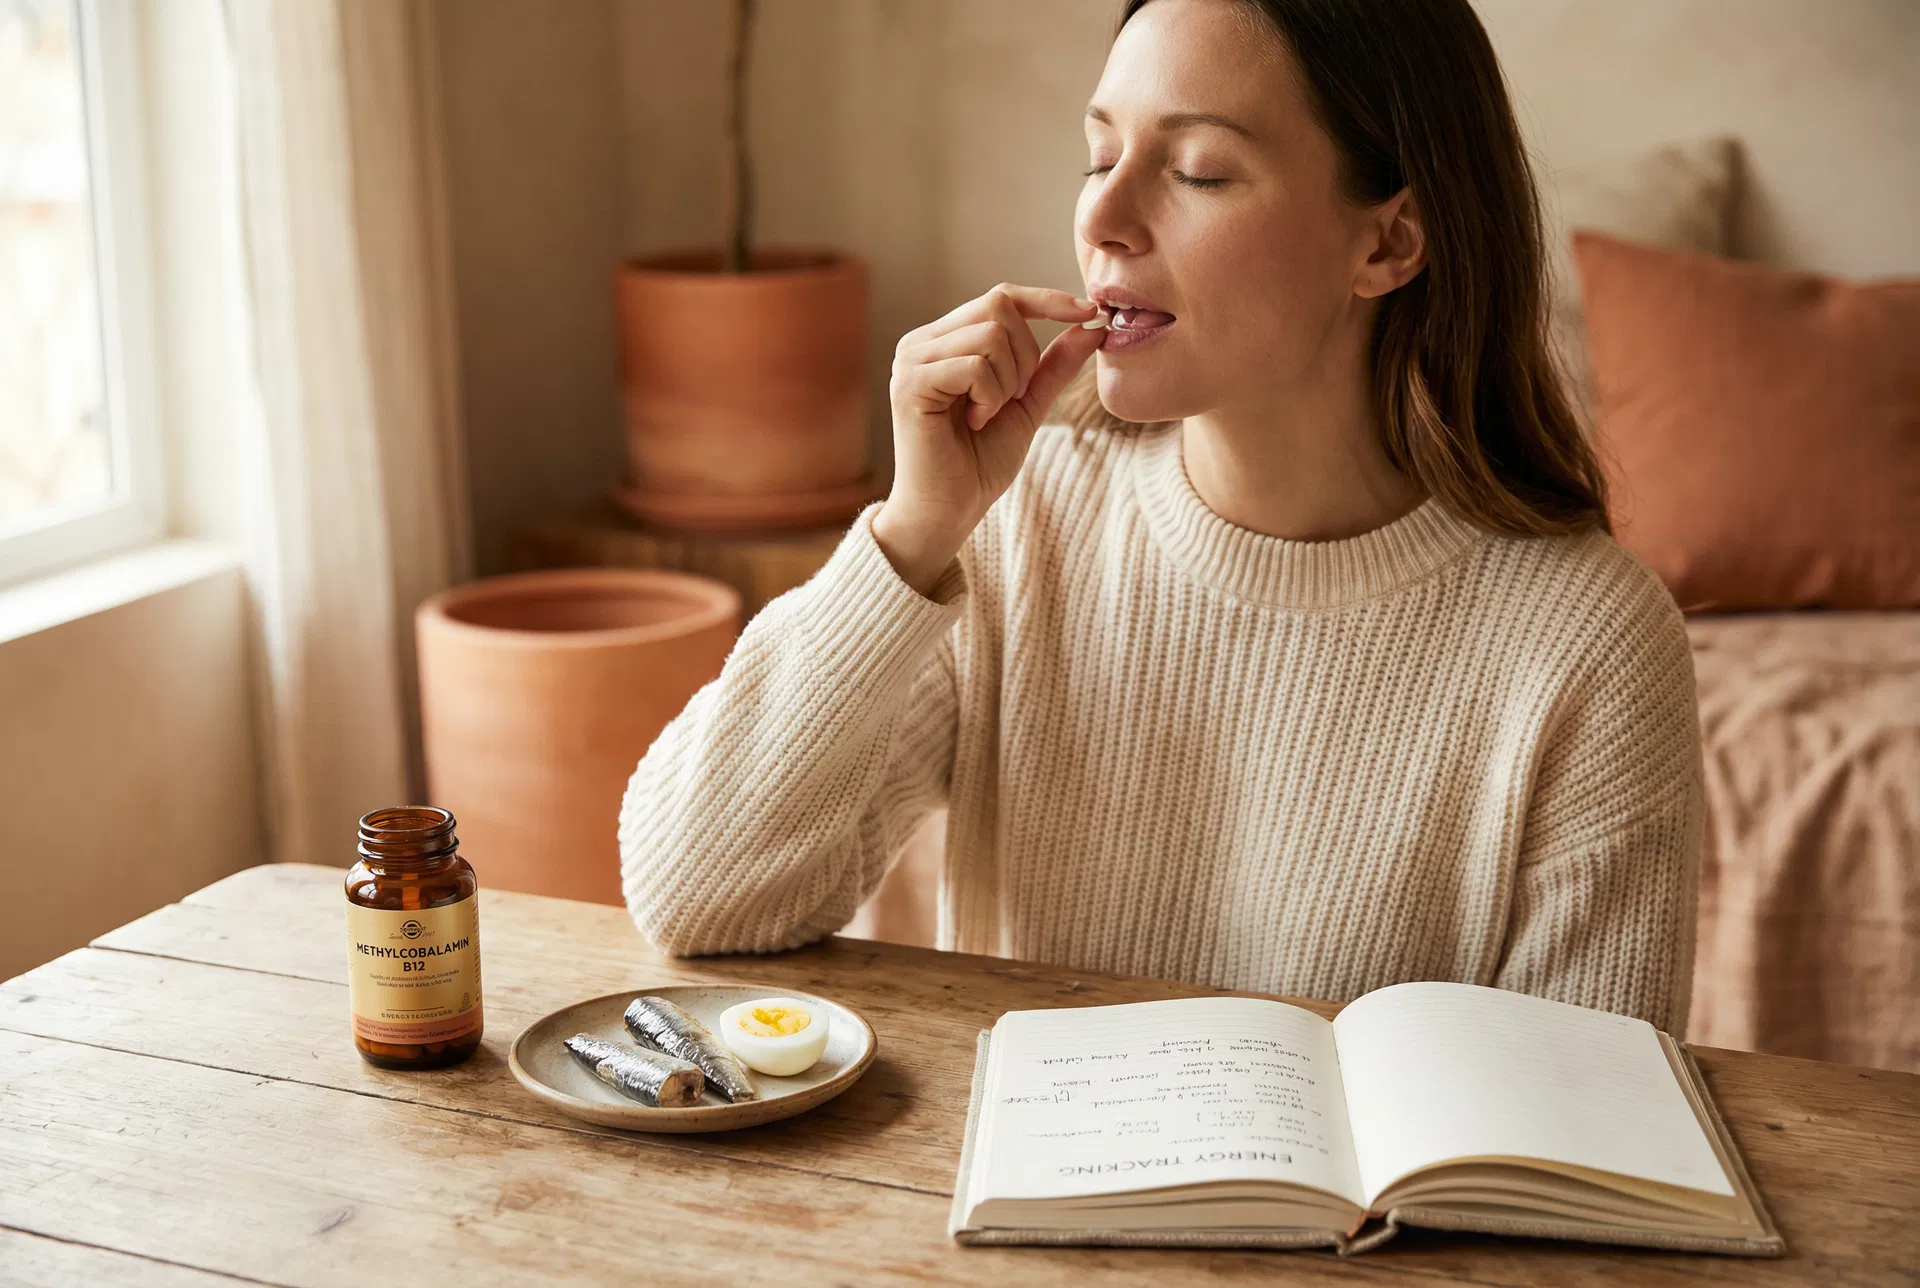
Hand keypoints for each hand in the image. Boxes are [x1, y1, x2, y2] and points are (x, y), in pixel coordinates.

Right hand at [875, 283, 1105, 594]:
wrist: (949, 511)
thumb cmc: (979, 462)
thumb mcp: (1028, 405)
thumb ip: (1053, 365)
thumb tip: (1090, 325)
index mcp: (946, 340)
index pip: (1001, 296)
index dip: (1046, 300)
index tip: (1089, 311)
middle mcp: (923, 342)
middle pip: (999, 307)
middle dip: (1025, 356)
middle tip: (1009, 400)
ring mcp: (912, 360)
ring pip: (990, 335)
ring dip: (1007, 382)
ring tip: (986, 415)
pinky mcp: (910, 384)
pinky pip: (974, 365)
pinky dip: (989, 396)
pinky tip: (974, 421)